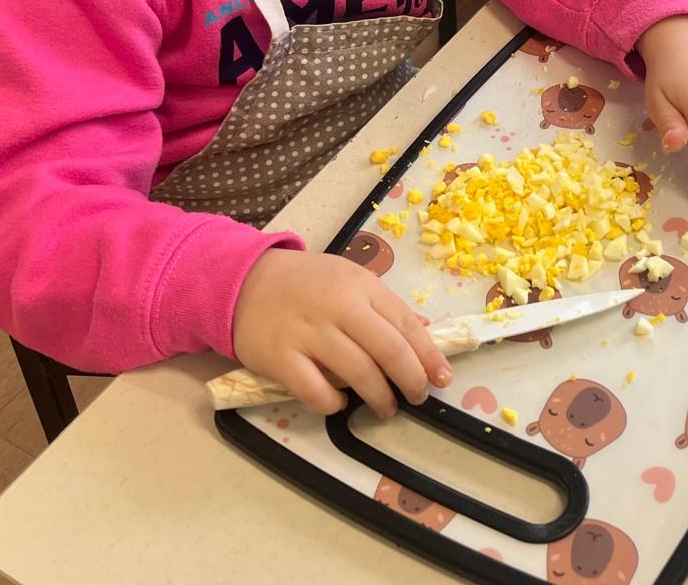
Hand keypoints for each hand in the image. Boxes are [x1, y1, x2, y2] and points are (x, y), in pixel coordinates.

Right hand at [232, 249, 450, 417]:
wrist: (244, 280)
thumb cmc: (305, 283)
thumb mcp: (349, 279)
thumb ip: (383, 305)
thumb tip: (423, 331)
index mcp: (361, 285)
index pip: (406, 324)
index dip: (429, 355)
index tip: (443, 378)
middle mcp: (338, 307)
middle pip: (389, 351)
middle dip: (411, 381)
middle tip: (418, 397)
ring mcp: (309, 333)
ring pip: (359, 374)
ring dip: (379, 398)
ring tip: (385, 408)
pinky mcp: (280, 357)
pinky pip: (316, 392)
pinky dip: (333, 404)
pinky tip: (339, 403)